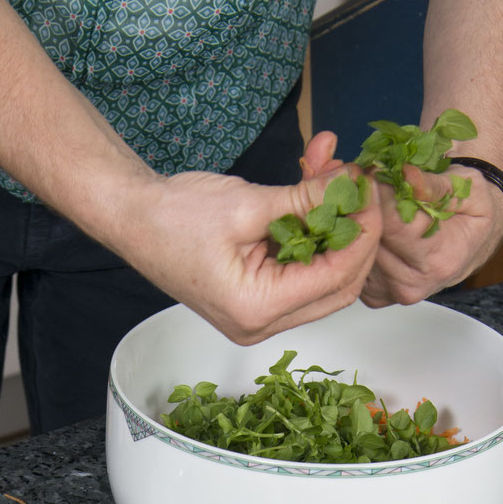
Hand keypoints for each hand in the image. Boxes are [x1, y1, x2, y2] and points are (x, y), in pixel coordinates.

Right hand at [107, 134, 381, 344]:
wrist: (132, 219)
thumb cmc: (172, 217)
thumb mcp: (246, 204)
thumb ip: (303, 201)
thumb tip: (349, 187)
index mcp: (256, 309)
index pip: (335, 278)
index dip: (362, 234)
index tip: (370, 191)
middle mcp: (260, 324)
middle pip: (338, 287)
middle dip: (356, 235)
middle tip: (360, 187)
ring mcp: (260, 316)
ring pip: (324, 277)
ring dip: (335, 228)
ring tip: (332, 179)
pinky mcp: (258, 297)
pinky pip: (302, 269)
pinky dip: (312, 232)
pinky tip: (312, 193)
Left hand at [302, 130, 502, 306]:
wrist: (469, 238)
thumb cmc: (470, 212)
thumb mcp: (466, 188)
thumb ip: (435, 185)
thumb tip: (407, 175)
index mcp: (438, 260)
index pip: (393, 226)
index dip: (379, 193)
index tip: (373, 170)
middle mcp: (411, 284)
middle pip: (368, 240)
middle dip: (360, 203)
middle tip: (355, 174)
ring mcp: (389, 292)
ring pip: (354, 250)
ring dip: (347, 218)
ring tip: (353, 191)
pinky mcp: (373, 293)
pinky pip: (350, 261)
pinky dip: (345, 236)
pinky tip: (350, 215)